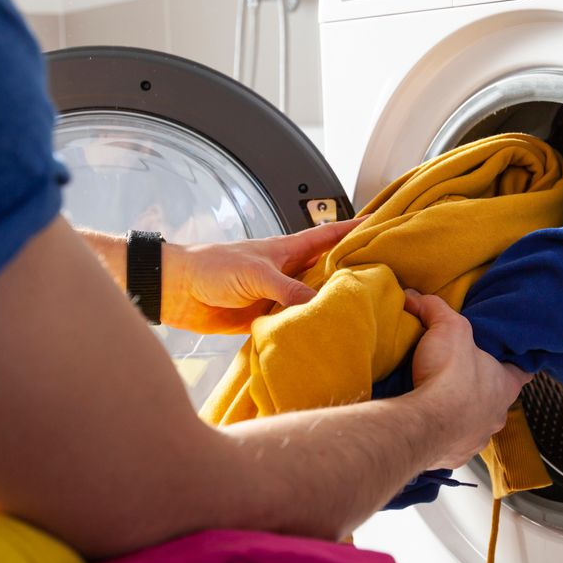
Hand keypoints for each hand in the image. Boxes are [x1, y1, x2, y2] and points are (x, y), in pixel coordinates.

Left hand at [162, 217, 364, 332]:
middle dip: (353, 273)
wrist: (177, 291)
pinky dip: (307, 330)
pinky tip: (325, 337)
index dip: (355, 229)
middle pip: (329, 271)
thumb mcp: (256, 273)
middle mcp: (288, 272)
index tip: (382, 225)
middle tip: (386, 281)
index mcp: (288, 250)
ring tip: (363, 314)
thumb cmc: (212, 266)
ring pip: (314, 301)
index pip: (329, 235)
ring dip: (331, 307)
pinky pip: (295, 325)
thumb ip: (288, 288)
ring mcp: (279, 296)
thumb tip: (318, 306)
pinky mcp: (267, 320)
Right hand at [403, 290, 530, 469]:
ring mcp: (477, 438)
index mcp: (506, 385)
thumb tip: (415, 297)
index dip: (516, 361)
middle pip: (495, 397)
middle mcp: (497, 415)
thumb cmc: (447, 378)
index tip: (510, 356)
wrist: (424, 424)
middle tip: (459, 373)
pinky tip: (428, 421)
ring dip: (461, 412)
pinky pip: (452, 442)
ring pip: (474, 422)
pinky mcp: (454, 454)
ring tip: (439, 399)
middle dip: (480, 387)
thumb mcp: (447, 328)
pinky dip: (443, 433)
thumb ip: (434, 309)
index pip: (523, 371)